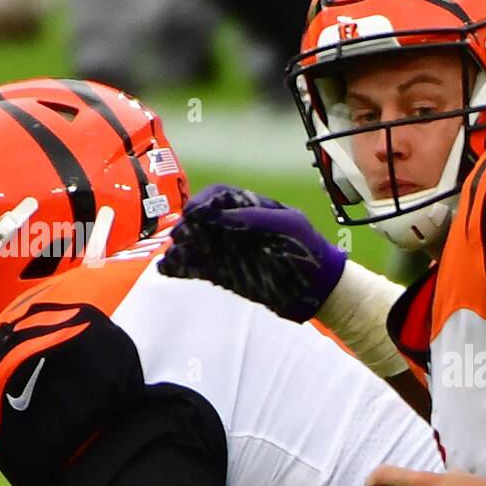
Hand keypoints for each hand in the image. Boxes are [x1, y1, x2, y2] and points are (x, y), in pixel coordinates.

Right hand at [158, 183, 346, 321]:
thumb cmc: (308, 251)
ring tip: (171, 255)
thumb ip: (255, 218)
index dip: (203, 202)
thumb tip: (218, 215)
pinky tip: (167, 269)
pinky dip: (181, 267)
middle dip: (187, 226)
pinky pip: (197, 266)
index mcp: (250, 208)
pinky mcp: (224, 273)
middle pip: (200, 219)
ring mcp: (228, 250)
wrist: (317, 289)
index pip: (219, 196)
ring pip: (195, 243)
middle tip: (180, 237)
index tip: (193, 213)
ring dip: (179, 247)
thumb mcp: (288, 226)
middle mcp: (234, 227)